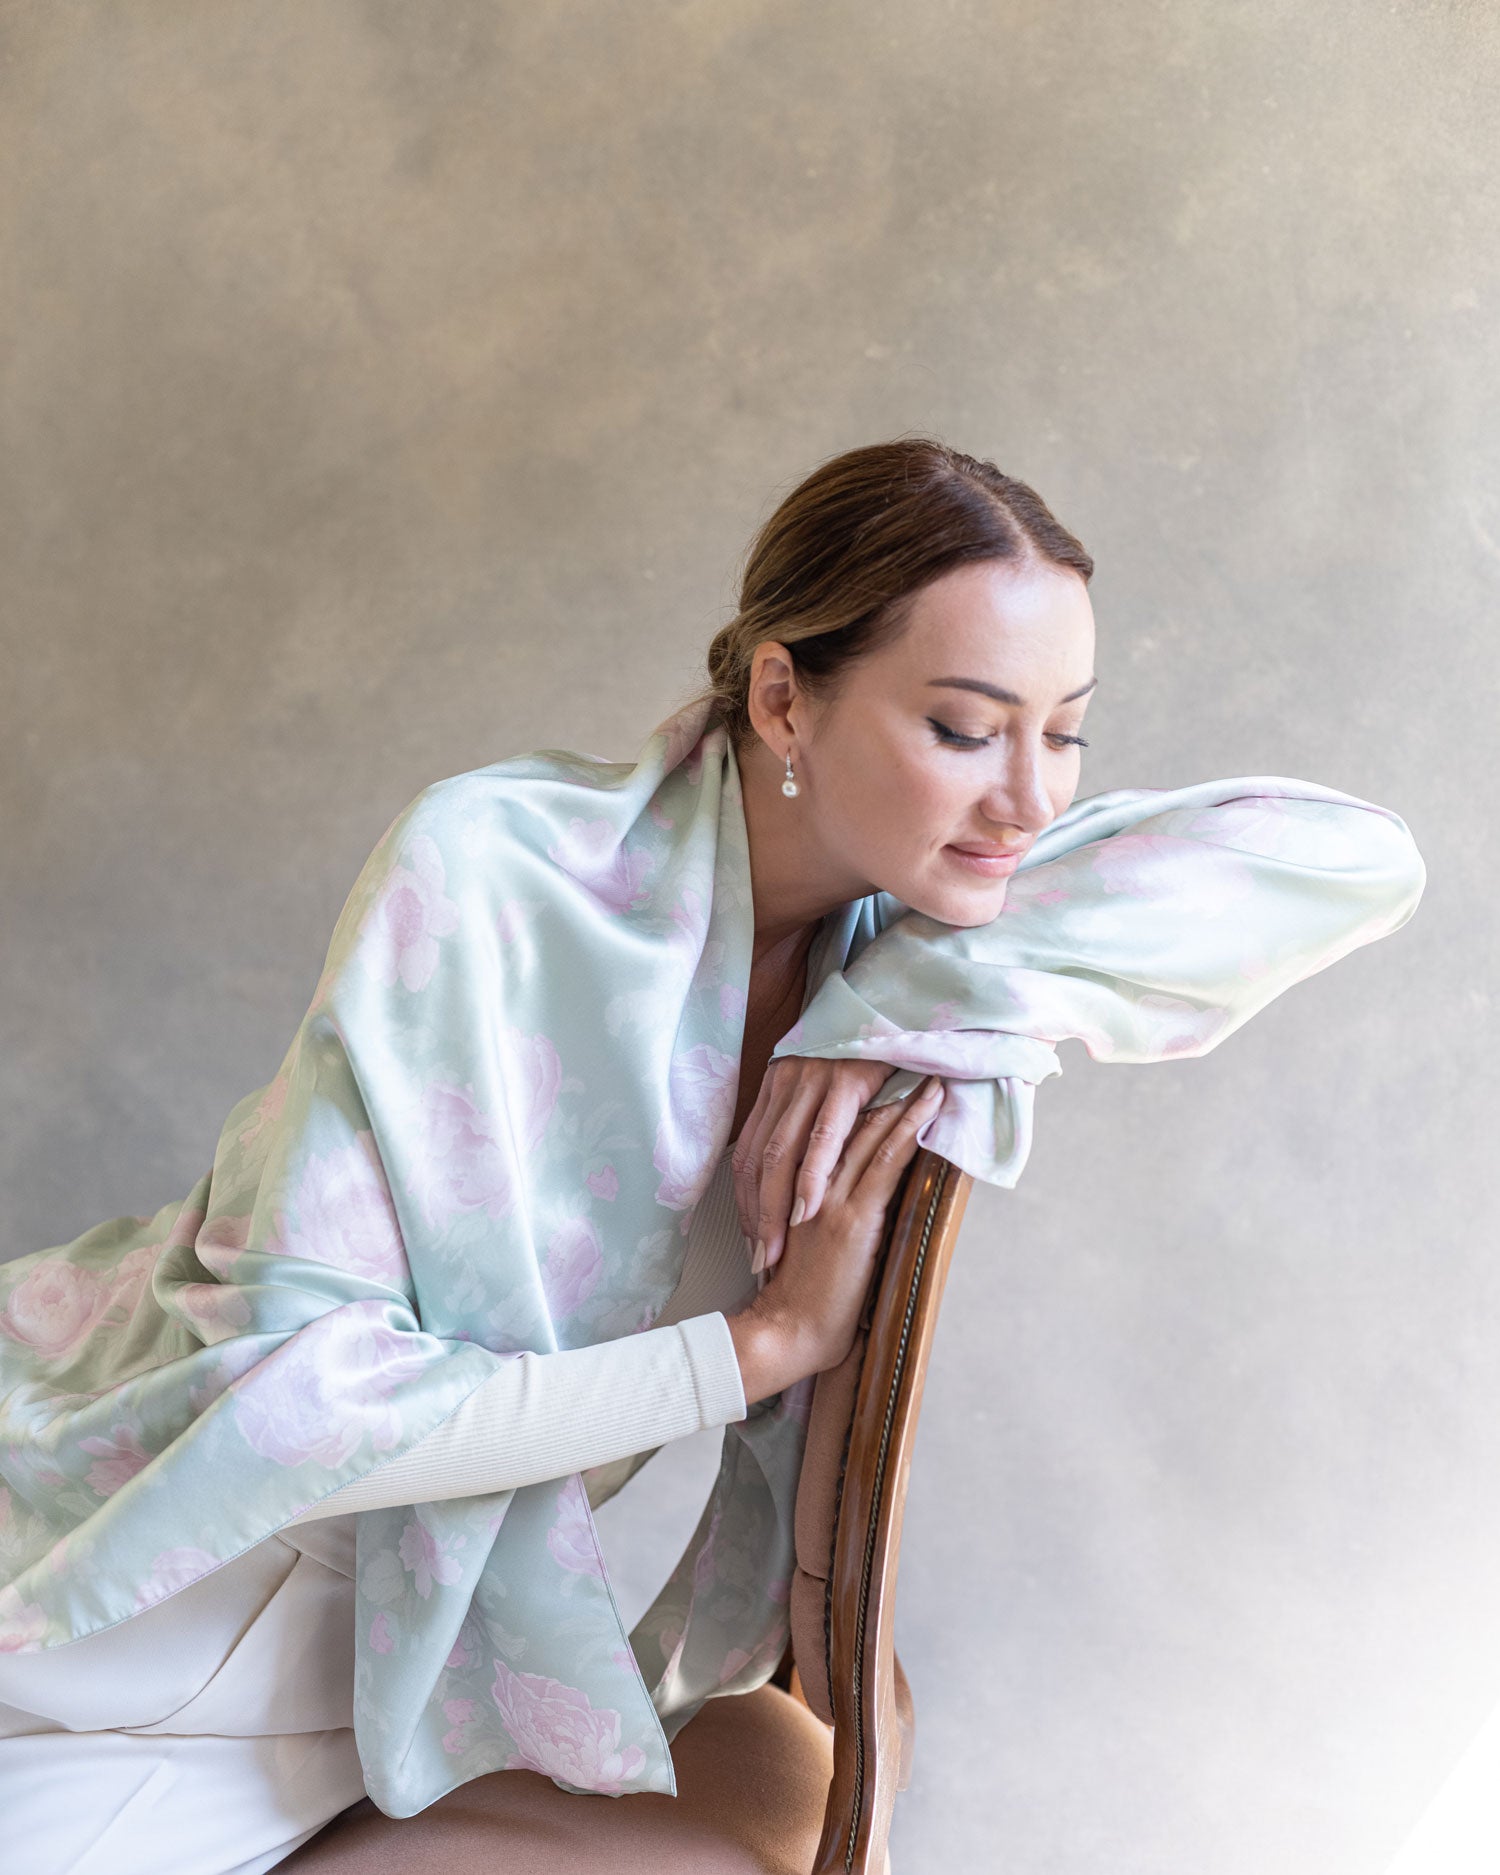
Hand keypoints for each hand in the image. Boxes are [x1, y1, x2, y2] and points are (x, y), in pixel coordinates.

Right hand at [726, 1075, 943, 1403]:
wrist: (788, 1332)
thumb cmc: (799, 1302)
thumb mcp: (805, 1249)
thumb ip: (821, 1219)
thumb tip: (852, 1203)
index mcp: (798, 1192)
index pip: (828, 1136)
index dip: (855, 1107)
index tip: (881, 1081)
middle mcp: (812, 1186)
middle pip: (849, 1126)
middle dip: (881, 1091)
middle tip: (910, 1062)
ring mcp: (832, 1198)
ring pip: (871, 1134)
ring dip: (905, 1102)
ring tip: (931, 1075)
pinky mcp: (854, 1216)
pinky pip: (887, 1160)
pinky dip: (910, 1128)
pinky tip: (929, 1106)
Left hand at [731, 1055, 899, 1274]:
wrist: (896, 1007)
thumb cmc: (868, 1054)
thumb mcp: (825, 1088)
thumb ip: (805, 1122)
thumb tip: (791, 1174)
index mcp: (776, 1087)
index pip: (746, 1154)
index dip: (744, 1200)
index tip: (748, 1239)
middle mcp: (785, 1082)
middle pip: (757, 1160)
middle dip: (755, 1215)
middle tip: (759, 1259)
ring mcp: (813, 1080)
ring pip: (782, 1153)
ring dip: (777, 1206)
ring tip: (778, 1247)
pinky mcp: (846, 1080)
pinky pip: (824, 1137)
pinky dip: (813, 1177)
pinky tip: (810, 1210)